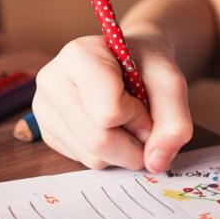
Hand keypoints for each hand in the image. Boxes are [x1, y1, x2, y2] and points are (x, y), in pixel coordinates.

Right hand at [33, 35, 192, 172]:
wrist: (129, 62)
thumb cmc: (145, 66)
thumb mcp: (170, 82)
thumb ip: (174, 121)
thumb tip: (155, 163)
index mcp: (78, 55)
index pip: (108, 111)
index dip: (137, 116)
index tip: (143, 100)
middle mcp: (51, 81)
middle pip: (97, 140)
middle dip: (133, 142)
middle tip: (142, 122)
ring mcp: (44, 109)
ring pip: (91, 156)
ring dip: (122, 150)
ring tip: (124, 121)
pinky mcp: (47, 133)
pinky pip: (83, 161)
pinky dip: (107, 154)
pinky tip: (108, 128)